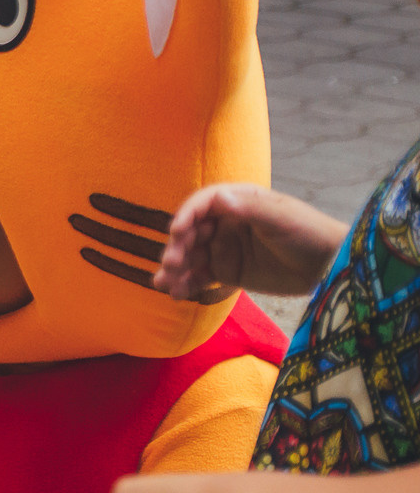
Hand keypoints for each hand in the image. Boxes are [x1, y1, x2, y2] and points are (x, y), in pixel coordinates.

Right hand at [154, 183, 345, 299]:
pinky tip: (176, 294)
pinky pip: (200, 277)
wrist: (329, 266)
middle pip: (192, 231)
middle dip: (178, 246)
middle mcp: (226, 223)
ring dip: (175, 268)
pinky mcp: (227, 272)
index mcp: (239, 202)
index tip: (177, 232)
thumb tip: (219, 198)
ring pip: (191, 256)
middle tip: (172, 263)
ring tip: (164, 284)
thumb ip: (250, 209)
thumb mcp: (281, 218)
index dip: (187, 215)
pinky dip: (187, 285)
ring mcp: (225, 248)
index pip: (204, 204)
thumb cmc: (309, 233)